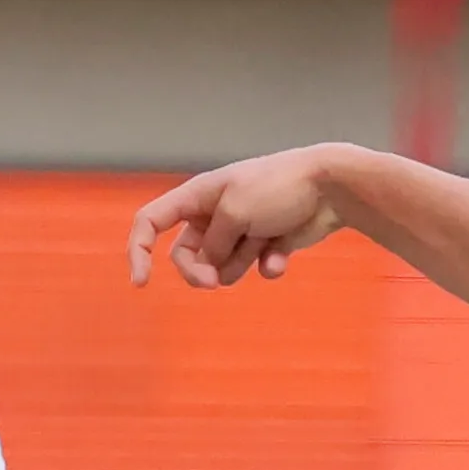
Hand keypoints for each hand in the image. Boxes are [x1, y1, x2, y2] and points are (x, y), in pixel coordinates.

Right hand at [129, 147, 346, 289]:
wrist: (329, 187)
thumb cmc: (277, 188)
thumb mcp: (234, 213)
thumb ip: (212, 245)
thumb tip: (207, 270)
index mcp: (197, 197)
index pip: (151, 221)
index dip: (138, 250)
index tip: (141, 282)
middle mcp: (214, 214)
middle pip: (186, 255)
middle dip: (198, 271)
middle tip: (213, 281)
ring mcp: (240, 230)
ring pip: (221, 266)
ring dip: (238, 262)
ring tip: (262, 242)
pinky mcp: (266, 244)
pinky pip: (254, 267)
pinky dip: (267, 263)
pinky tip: (282, 254)